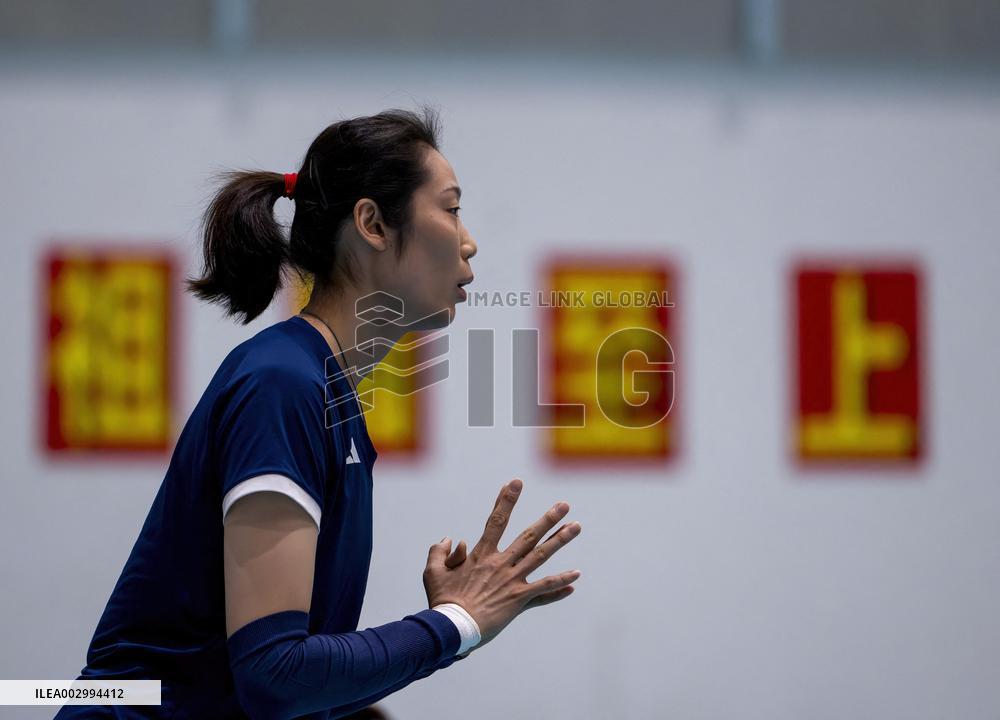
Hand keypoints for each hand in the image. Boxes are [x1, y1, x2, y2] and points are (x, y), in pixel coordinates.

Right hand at [422, 478, 581, 650]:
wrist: (453, 629)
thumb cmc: (442, 601)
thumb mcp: (433, 573)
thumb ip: (439, 552)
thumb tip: (450, 538)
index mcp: (481, 555)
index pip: (496, 521)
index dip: (506, 500)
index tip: (516, 482)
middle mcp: (501, 564)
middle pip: (529, 536)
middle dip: (548, 519)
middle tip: (565, 504)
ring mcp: (513, 581)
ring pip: (542, 556)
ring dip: (560, 540)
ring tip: (576, 526)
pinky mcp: (519, 600)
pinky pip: (544, 589)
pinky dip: (560, 583)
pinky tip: (576, 577)